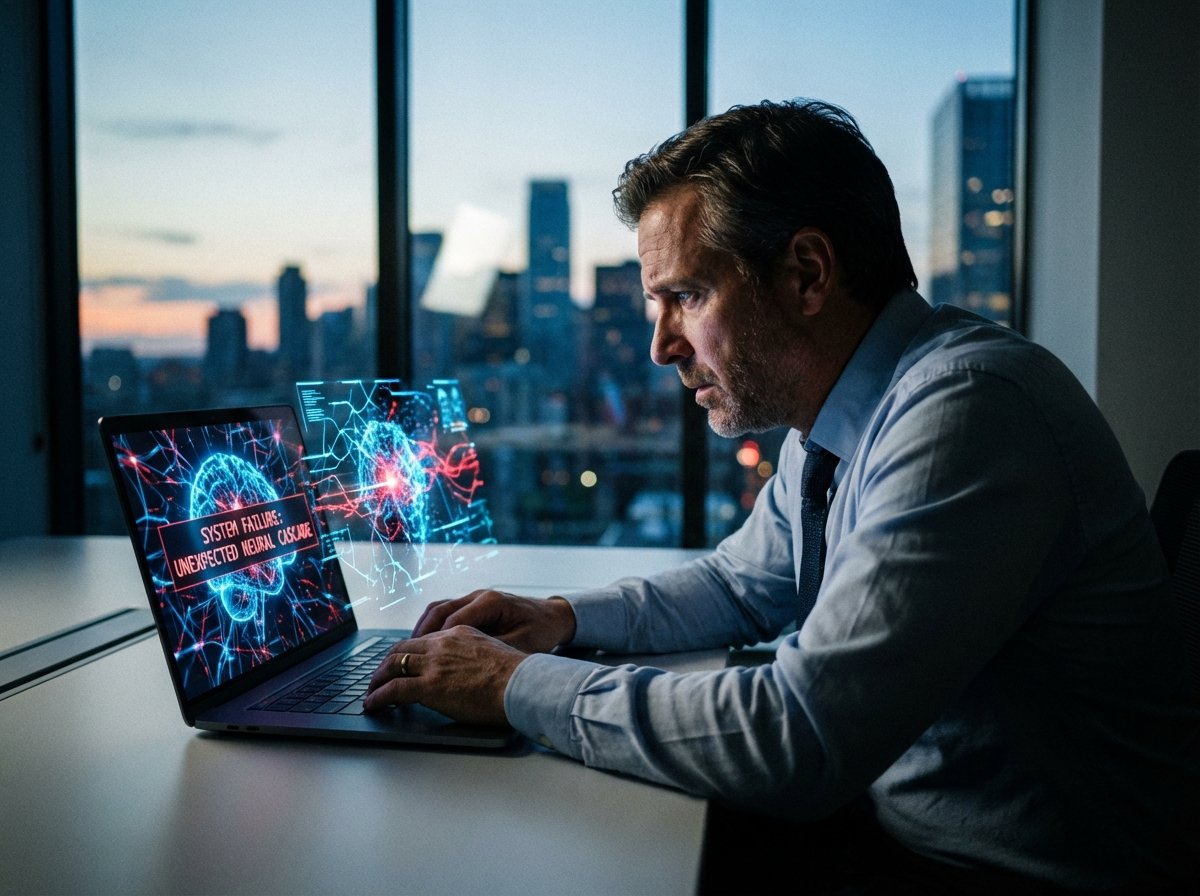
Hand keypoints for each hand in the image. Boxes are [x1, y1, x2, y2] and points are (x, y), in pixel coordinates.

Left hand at [362, 626, 525, 726]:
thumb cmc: (516, 675)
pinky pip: (394, 690)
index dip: (409, 652)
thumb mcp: (493, 652)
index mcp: (458, 633)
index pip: (424, 639)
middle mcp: (442, 644)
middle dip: (387, 663)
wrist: (521, 684)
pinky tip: (373, 704)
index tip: (403, 661)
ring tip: (372, 691)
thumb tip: (469, 670)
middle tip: (380, 676)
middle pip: (403, 649)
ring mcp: (434, 664)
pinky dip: (379, 697)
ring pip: (393, 665)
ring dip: (378, 679)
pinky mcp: (429, 686)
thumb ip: (474, 656)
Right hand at [413, 590, 576, 653]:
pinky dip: (431, 627)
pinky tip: (424, 646)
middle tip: (404, 657)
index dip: (436, 641)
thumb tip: (469, 667)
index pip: (454, 619)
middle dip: (420, 634)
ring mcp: (474, 598)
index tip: (423, 660)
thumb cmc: (541, 631)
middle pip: (439, 610)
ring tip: (409, 652)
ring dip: (422, 630)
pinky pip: (445, 612)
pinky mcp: (473, 605)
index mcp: (491, 602)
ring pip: (438, 609)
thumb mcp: (523, 645)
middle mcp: (478, 595)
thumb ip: (496, 651)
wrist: (554, 616)